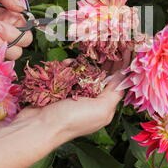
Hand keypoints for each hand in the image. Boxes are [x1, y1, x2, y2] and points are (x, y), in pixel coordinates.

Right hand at [13, 51, 131, 139]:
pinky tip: (67, 62)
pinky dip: (67, 65)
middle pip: (102, 74)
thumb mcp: (100, 110)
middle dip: (107, 58)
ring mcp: (74, 92)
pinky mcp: (59, 87)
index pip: (118, 81)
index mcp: (103, 105)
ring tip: (89, 49)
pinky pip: (66, 71)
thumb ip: (114, 94)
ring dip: (85, 60)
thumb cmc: (71, 120)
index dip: (124, 65)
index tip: (128, 48)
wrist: (38, 126)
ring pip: (84, 70)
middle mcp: (90, 98)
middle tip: (111, 41)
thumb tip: (123, 78)